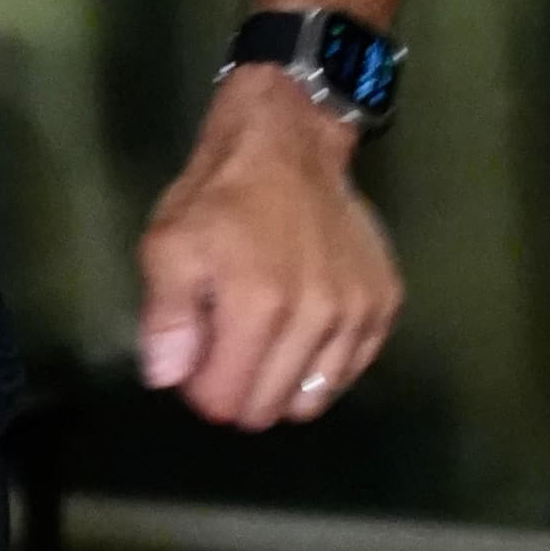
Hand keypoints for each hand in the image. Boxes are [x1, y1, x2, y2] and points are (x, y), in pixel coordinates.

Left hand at [136, 74, 403, 431]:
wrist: (289, 143)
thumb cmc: (220, 196)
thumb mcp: (167, 245)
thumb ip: (165, 319)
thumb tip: (169, 378)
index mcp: (259, 306)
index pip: (225, 401)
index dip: (201, 386)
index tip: (196, 355)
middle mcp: (318, 316)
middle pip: (268, 407)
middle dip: (239, 387)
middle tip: (227, 342)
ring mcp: (358, 311)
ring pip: (312, 399)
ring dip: (282, 381)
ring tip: (266, 336)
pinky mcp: (384, 302)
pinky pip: (350, 371)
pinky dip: (323, 364)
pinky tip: (303, 328)